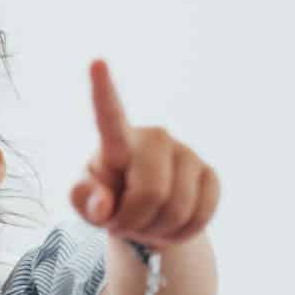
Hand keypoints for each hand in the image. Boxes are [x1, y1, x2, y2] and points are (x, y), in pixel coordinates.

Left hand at [69, 59, 220, 248]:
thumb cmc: (108, 202)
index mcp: (117, 140)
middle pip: (151, 193)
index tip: (95, 62)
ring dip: (158, 231)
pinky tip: (171, 225)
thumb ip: (84, 201)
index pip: (108, 114)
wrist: (145, 217)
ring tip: (147, 224)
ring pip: (178, 209)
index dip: (102, 90)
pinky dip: (183, 232)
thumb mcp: (86, 204)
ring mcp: (186, 153)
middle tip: (124, 226)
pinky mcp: (209, 173)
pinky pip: (202, 214)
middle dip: (136, 222)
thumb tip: (105, 204)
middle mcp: (154, 138)